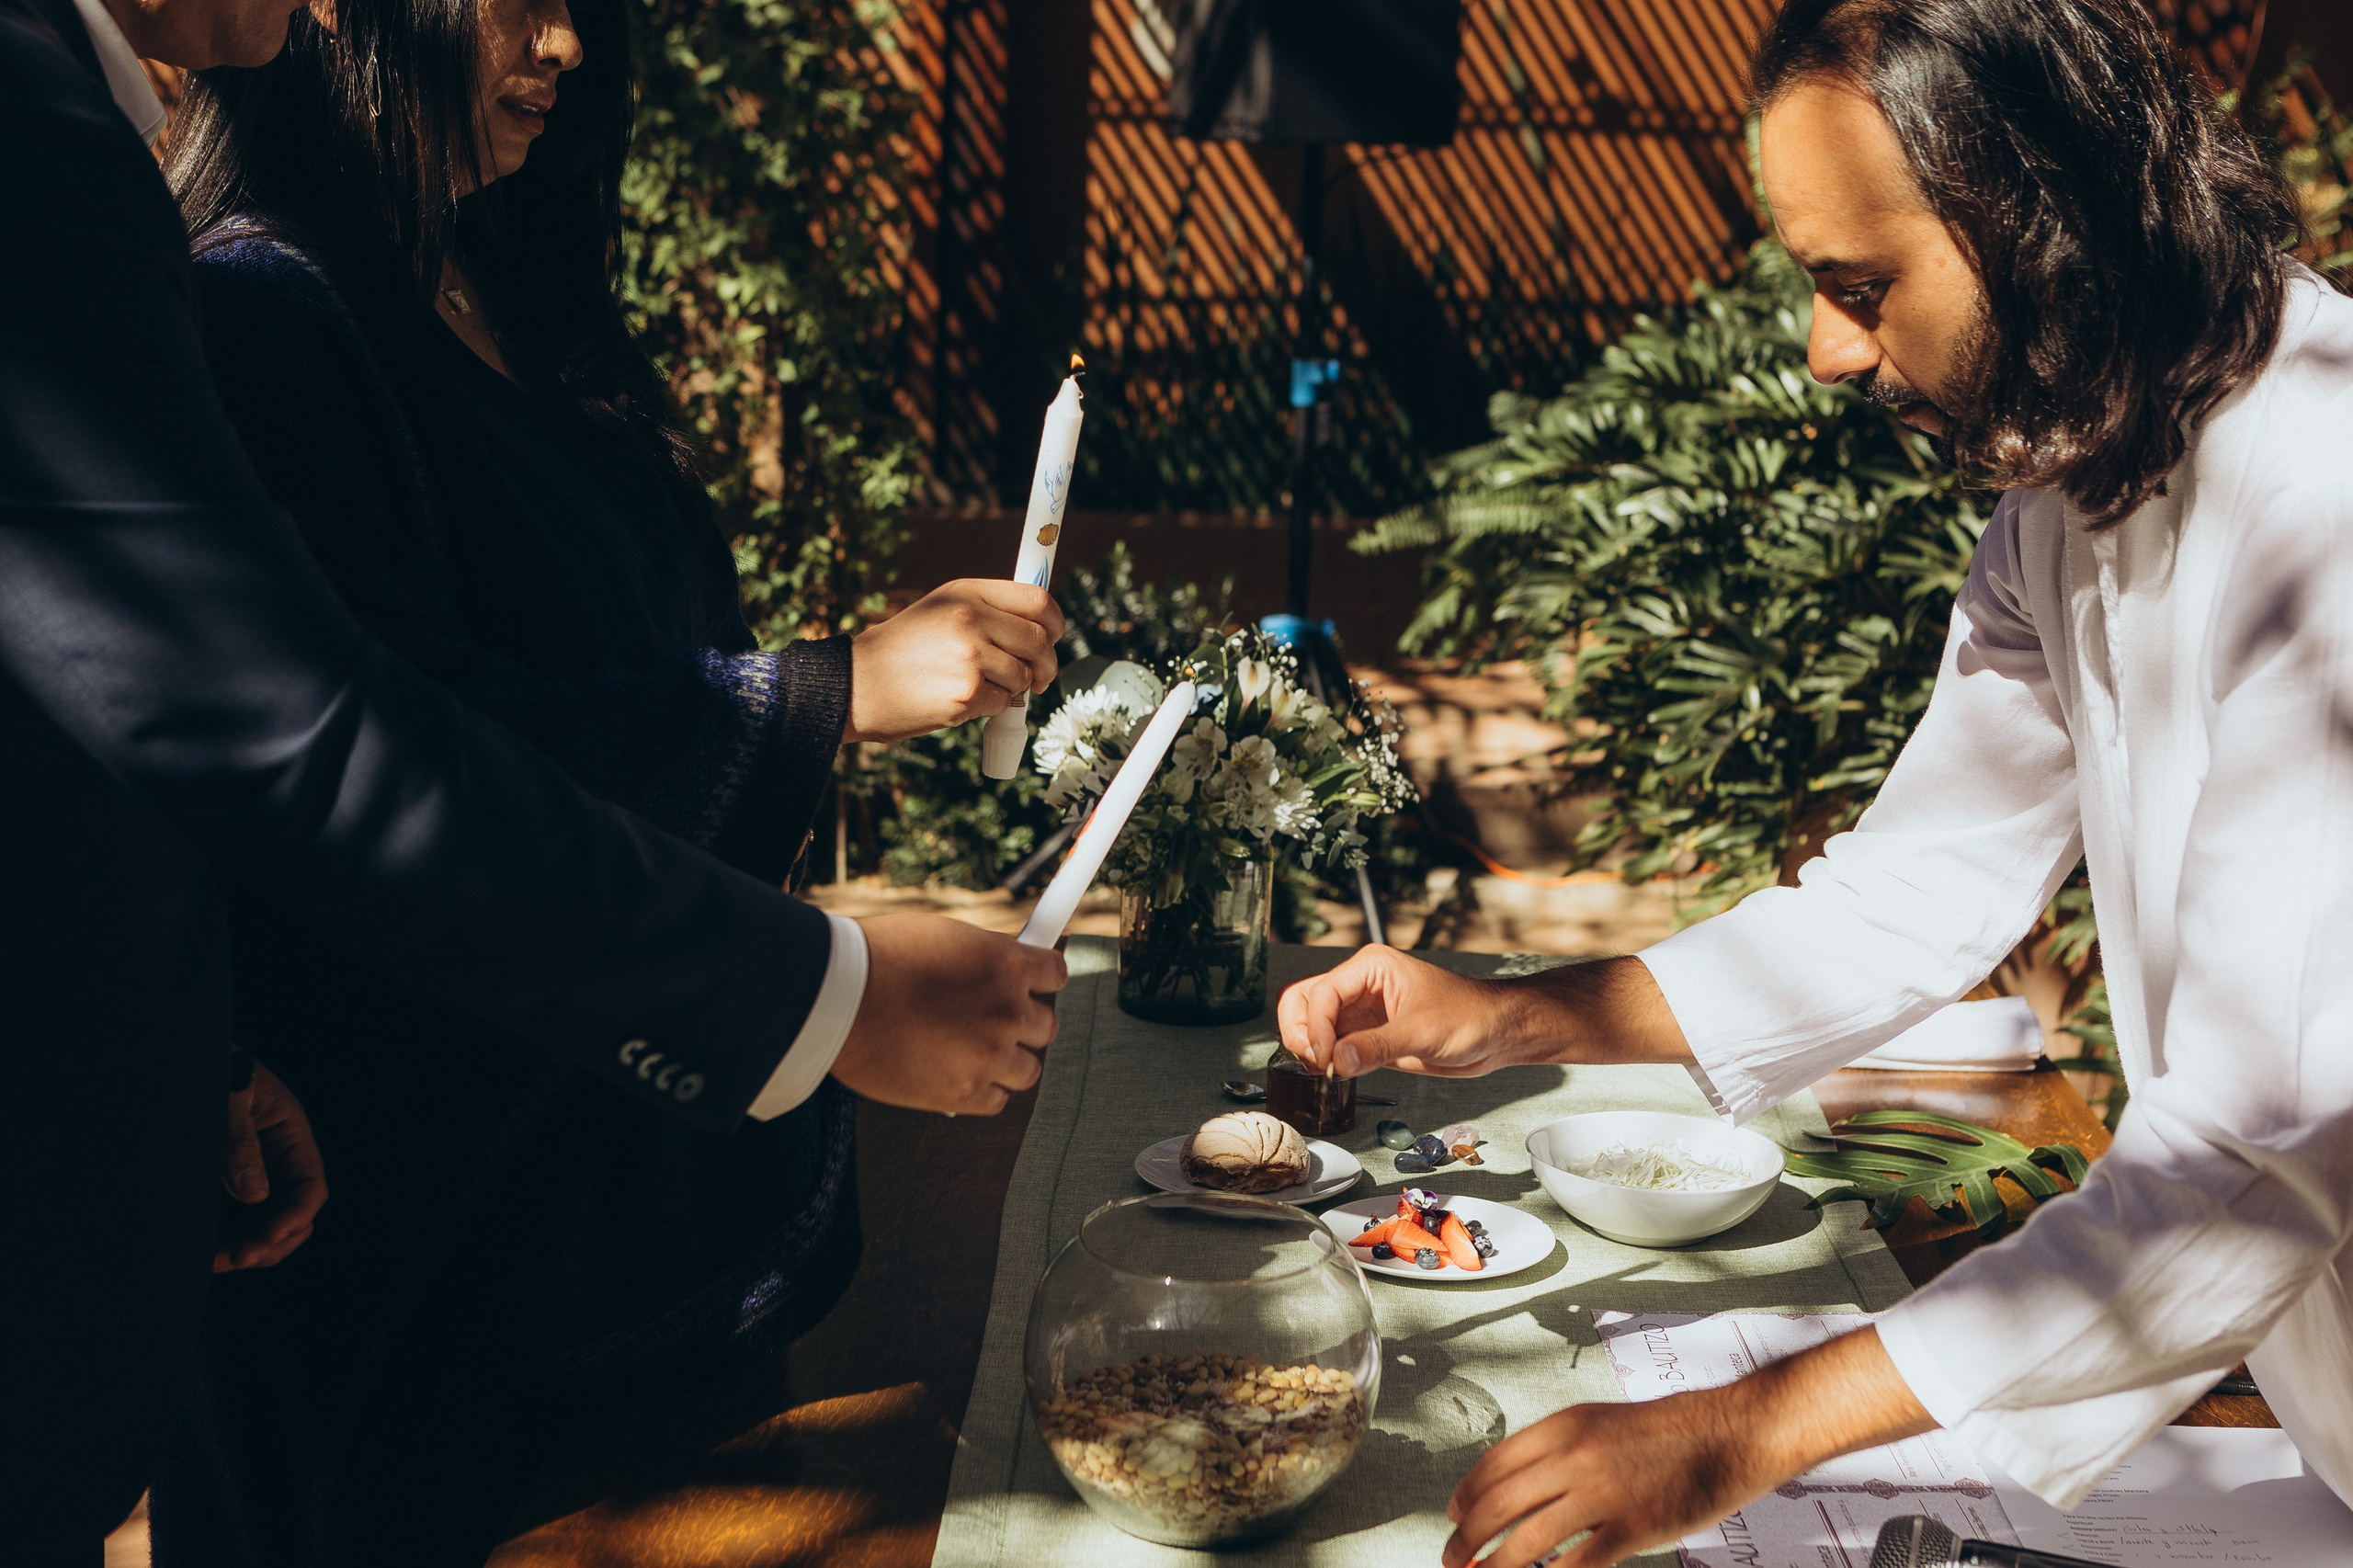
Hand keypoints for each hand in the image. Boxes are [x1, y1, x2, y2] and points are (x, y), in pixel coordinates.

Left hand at [216, 1059, 328, 1271]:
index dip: (296, 1215)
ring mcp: (247, 1178)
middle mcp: (274, 1163)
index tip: (269, 1234)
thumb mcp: (227, 1096)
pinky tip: (199, 1253)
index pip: (309, 1186)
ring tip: (214, 1261)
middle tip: (239, 1257)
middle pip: (291, 1216)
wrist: (176, 1059)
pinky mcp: (218, 1190)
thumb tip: (254, 1194)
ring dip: (244, 1250)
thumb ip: (239, 1141)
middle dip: (271, 1242)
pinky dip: (220, 1244)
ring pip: (260, 1228)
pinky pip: (229, 1225)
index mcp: (289, 1136)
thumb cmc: (208, 1066)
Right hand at [830, 913, 1067, 1114]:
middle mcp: (1008, 1011)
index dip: (1039, 980)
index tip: (1029, 986)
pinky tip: (956, 1076)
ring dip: (1005, 1061)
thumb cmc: (878, 957)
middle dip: (1021, 1023)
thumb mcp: (945, 937)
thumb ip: (984, 958)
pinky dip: (981, 1091)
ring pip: (1027, 1070)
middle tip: (990, 1021)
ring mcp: (988, 1056)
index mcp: (1008, 964)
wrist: (835, 996)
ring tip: (971, 1052)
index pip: (1056, 974)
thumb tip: (1004, 970)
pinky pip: (996, 1101)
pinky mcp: (962, 1094)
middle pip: (1046, 1027)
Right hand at [844, 580, 1065, 743]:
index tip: (1055, 636)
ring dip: (1013, 687)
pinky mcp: (967, 694)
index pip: (1037, 600)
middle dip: (1046, 664)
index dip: (1056, 620)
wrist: (858, 684)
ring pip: (1024, 675)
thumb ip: (988, 610)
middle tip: (1039, 678)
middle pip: (1039, 640)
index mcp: (967, 592)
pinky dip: (992, 707)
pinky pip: (1004, 703)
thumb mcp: (941, 610)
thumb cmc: (904, 649)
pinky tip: (962, 700)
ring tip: (979, 685)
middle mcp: (970, 618)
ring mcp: (970, 657)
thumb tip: (1044, 628)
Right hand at [1276, 944, 1538, 1077]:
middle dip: (1302, 1032)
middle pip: (1304, 1001)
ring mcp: (1361, 1011)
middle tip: (1318, 1063)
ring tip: (1327, 1070)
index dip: (1316, 1027)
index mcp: (1370, 967)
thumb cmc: (1469, 1017)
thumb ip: (1377, 1046)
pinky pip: (1331, 1044)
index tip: (1325, 1057)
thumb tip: (1338, 1061)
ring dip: (1310, 1047)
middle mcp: (1359, 985)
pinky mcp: (1367, 1035)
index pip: (1321, 993)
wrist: (1495, 1034)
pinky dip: (1326, 1060)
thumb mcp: (1422, 1032)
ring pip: (1311, 1023)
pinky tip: (1339, 1073)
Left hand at [1443, 1327, 1933, 1567]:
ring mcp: (1600, 1494)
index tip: (1452, 1516)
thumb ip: (1557, 1450)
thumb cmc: (1668, 1431)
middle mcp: (1573, 1457)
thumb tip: (1516, 1483)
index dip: (1464, 1497)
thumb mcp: (1599, 1423)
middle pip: (1497, 1506)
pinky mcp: (1630, 1529)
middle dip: (1466, 1539)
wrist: (1728, 1431)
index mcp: (1562, 1428)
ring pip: (1525, 1542)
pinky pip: (1574, 1564)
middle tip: (1453, 1558)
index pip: (1492, 1465)